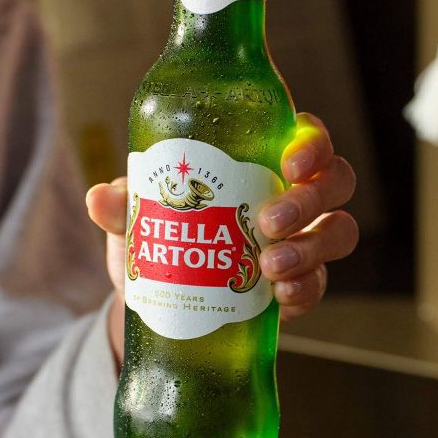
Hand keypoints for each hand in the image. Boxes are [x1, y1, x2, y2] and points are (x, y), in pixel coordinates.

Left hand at [85, 112, 357, 362]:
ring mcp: (301, 241)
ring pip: (338, 232)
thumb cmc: (162, 235)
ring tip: (270, 267)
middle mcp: (293, 195)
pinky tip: (280, 298)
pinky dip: (305, 290)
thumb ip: (124, 205)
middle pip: (335, 182)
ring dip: (311, 248)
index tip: (289, 162)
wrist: (163, 297)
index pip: (306, 138)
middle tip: (267, 221)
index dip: (312, 144)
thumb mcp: (140, 217)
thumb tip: (99, 197)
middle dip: (309, 200)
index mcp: (262, 160)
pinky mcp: (296, 284)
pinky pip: (319, 285)